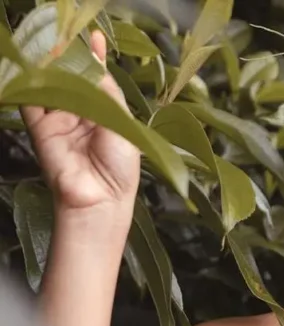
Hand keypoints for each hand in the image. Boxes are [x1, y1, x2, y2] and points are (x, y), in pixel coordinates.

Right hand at [21, 31, 140, 214]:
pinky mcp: (42, 130)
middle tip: (69, 36)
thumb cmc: (120, 168)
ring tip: (53, 45)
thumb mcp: (122, 125)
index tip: (96, 38)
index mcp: (106, 115)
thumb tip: (97, 66)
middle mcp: (82, 116)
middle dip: (71, 58)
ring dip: (50, 66)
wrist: (101, 199)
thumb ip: (108, 96)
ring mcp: (60, 122)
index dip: (96, 59)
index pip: (98, 80)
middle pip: (72, 79)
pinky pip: (32, 103)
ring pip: (51, 86)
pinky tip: (34, 67)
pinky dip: (30, 84)